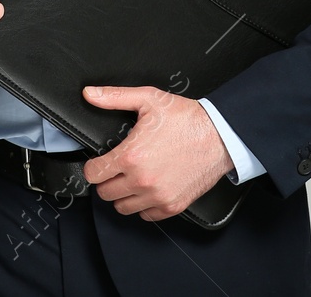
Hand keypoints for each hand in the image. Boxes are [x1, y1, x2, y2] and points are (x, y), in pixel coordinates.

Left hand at [81, 85, 233, 221]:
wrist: (220, 135)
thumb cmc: (187, 119)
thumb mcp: (149, 99)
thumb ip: (115, 97)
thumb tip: (90, 94)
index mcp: (131, 156)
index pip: (93, 174)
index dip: (93, 166)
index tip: (100, 162)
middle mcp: (142, 180)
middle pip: (105, 193)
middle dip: (107, 180)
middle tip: (117, 168)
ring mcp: (157, 196)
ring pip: (122, 208)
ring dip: (123, 195)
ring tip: (132, 179)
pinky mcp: (172, 206)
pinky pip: (146, 216)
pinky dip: (144, 205)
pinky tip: (148, 188)